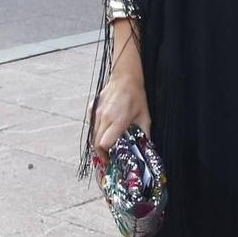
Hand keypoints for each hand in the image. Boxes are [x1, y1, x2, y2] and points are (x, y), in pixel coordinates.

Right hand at [89, 38, 150, 165]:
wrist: (125, 78)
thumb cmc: (136, 96)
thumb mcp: (145, 116)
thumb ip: (144, 134)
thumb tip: (145, 148)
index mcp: (118, 121)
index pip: (104, 144)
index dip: (107, 154)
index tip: (112, 159)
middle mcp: (105, 118)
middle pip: (96, 142)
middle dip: (101, 153)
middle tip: (108, 157)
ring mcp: (96, 113)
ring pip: (92, 134)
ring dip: (98, 143)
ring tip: (107, 147)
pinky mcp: (93, 109)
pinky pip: (92, 125)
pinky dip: (96, 132)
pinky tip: (105, 132)